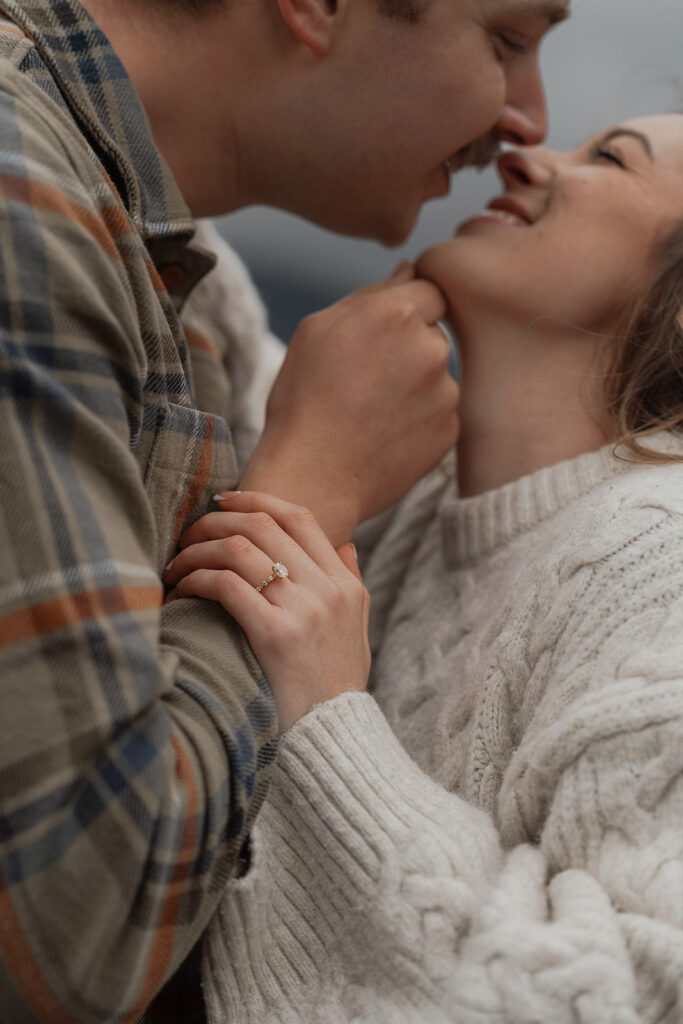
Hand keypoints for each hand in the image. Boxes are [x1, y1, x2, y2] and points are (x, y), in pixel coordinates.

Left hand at [164, 492, 370, 730]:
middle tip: (187, 534)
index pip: (299, 517)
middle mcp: (327, 589)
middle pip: (262, 525)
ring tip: (175, 565)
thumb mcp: (358, 629)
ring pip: (238, 548)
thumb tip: (346, 546)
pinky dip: (196, 579)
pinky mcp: (275, 635)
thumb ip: (352, 583)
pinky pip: (226, 585)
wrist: (334, 736)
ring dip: (197, 550)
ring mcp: (303, 610)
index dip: (256, 499)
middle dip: (214, 521)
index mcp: (344, 584)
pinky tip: (182, 591)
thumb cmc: (336, 685)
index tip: (223, 501)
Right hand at [241, 264, 458, 545]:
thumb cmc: (303, 400)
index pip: (429, 289)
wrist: (312, 476)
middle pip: (434, 334)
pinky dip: (418, 420)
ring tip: (370, 413)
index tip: (380, 337)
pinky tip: (383, 435)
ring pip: (436, 376)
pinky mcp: (450, 430)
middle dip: (408, 349)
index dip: (405, 311)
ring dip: (414, 386)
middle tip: (366, 381)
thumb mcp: (317, 331)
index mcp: (397, 312)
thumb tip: (409, 270)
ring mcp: (445, 392)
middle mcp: (431, 347)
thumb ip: (370, 294)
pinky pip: (439, 413)